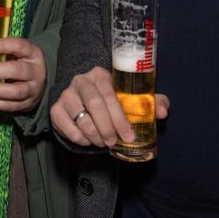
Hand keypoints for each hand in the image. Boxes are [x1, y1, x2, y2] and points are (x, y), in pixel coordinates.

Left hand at [0, 37, 45, 112]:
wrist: (36, 84)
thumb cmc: (21, 63)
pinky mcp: (27, 104)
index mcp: (33, 54)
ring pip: (16, 91)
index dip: (2, 45)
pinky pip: (10, 106)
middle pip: (18, 70)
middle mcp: (36, 71)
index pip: (20, 46)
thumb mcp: (15, 53)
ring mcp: (33, 89)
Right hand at [50, 66, 168, 148]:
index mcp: (100, 74)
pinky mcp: (55, 108)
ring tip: (102, 143)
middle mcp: (81, 81)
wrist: (83, 102)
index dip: (120, 118)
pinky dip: (78, 138)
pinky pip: (66, 126)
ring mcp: (66, 94)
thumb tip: (163, 111)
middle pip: (95, 106)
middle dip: (107, 128)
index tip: (128, 135)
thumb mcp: (130, 98)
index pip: (110, 95)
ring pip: (81, 118)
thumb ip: (149, 102)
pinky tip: (88, 141)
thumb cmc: (111, 100)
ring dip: (94, 135)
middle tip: (113, 143)